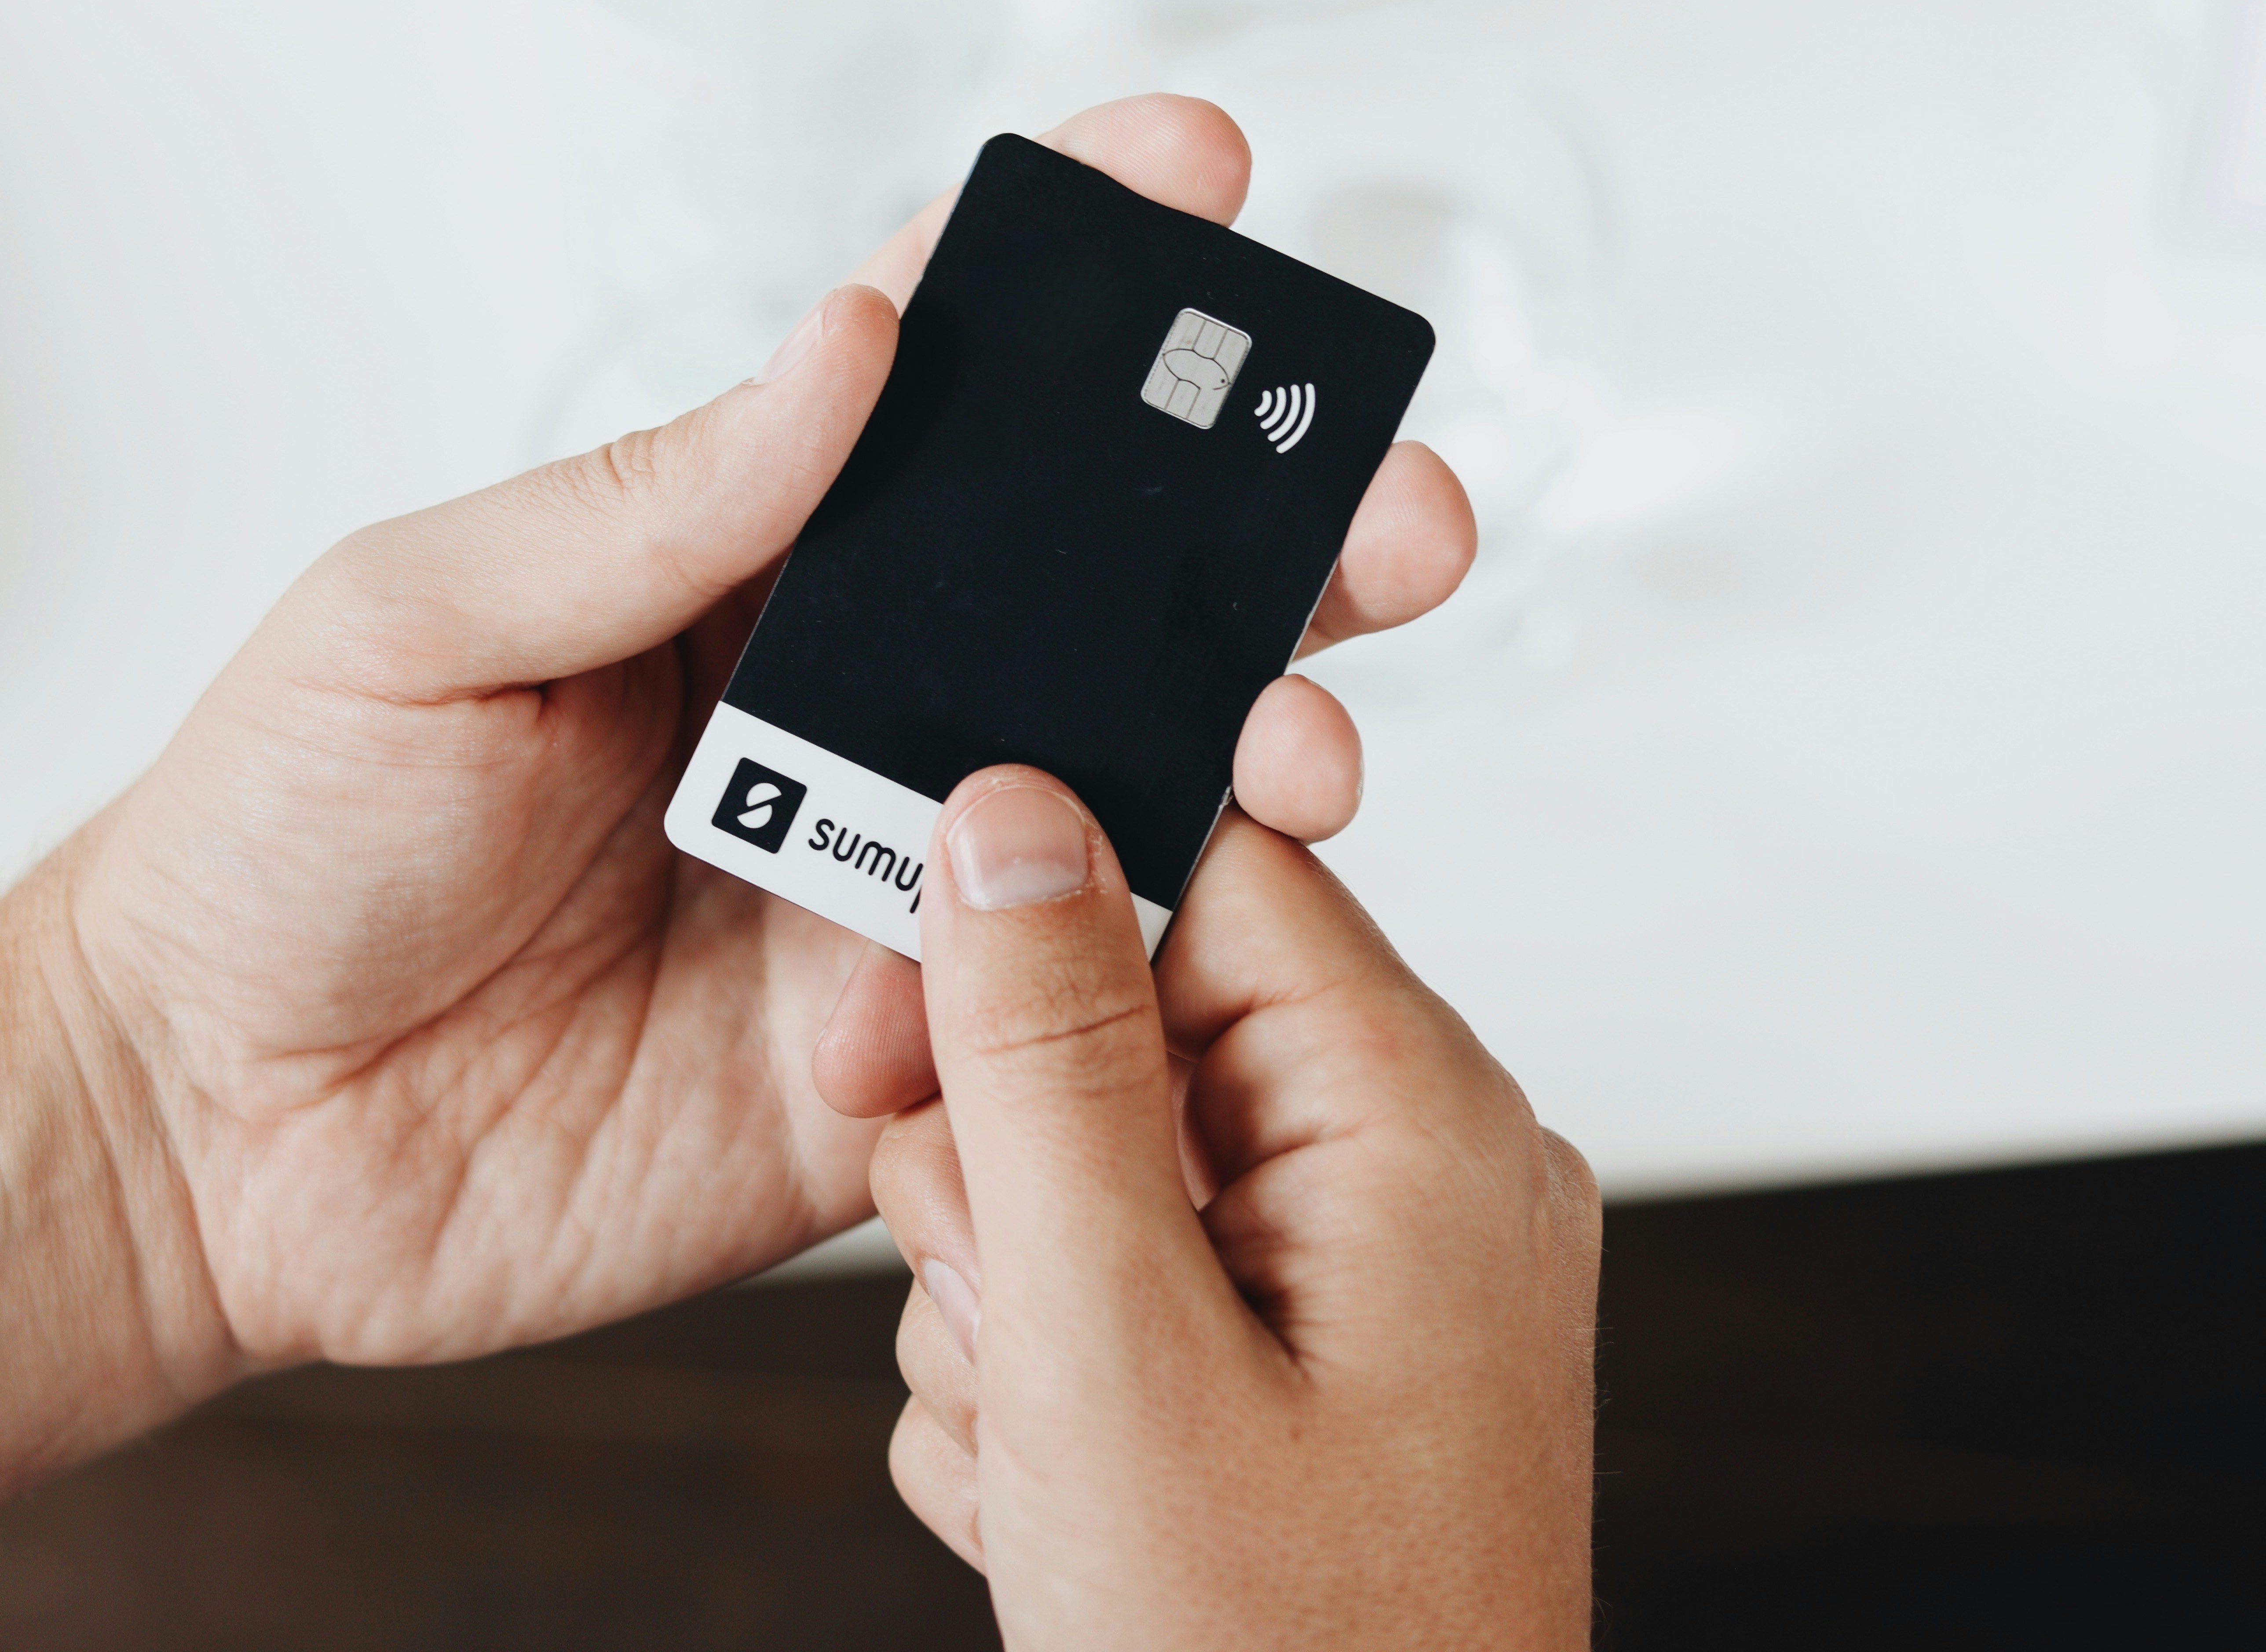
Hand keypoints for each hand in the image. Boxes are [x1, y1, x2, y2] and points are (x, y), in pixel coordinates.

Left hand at [41, 94, 1479, 1382]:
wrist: (211, 1135)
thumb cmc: (273, 845)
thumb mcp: (421, 620)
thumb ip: (655, 504)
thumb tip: (855, 341)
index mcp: (731, 561)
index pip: (940, 388)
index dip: (1078, 275)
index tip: (1198, 178)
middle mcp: (834, 706)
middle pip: (1096, 594)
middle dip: (1268, 541)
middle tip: (1387, 516)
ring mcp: (875, 879)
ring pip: (1116, 794)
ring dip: (1244, 761)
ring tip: (1302, 759)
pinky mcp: (883, 1049)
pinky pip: (1042, 1011)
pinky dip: (1098, 989)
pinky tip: (1105, 983)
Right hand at [867, 772, 1599, 1648]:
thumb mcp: (1108, 1342)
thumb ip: (1045, 1058)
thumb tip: (1008, 814)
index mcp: (1415, 1124)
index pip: (1202, 879)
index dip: (1024, 931)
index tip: (896, 1032)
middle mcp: (1410, 1176)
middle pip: (1122, 1027)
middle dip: (1003, 1173)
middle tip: (1006, 1330)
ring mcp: (1358, 1281)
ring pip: (1086, 1168)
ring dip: (1005, 1301)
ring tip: (1047, 1452)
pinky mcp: (1299, 1365)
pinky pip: (1117, 1283)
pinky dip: (1048, 1378)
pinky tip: (1064, 1496)